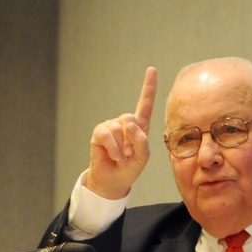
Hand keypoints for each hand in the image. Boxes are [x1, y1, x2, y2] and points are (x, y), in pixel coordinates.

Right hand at [84, 67, 157, 199]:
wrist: (113, 181)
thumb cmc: (130, 168)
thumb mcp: (143, 157)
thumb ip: (142, 141)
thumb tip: (129, 124)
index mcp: (140, 126)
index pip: (145, 104)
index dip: (149, 87)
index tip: (151, 69)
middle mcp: (124, 123)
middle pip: (130, 118)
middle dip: (132, 140)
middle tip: (130, 154)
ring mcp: (111, 127)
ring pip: (119, 128)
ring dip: (122, 147)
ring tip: (121, 157)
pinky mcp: (99, 133)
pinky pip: (107, 134)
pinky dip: (113, 147)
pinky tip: (114, 156)